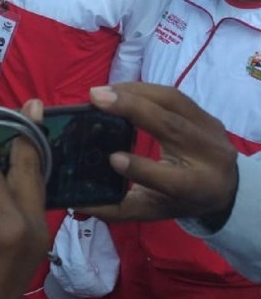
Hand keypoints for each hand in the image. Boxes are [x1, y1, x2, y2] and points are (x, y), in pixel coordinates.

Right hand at [84, 83, 237, 225]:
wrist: (225, 186)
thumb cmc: (178, 199)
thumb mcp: (149, 210)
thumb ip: (114, 208)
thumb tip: (75, 202)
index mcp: (196, 189)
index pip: (171, 179)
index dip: (141, 168)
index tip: (111, 158)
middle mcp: (209, 157)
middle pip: (173, 127)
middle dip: (132, 108)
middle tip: (95, 97)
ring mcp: (211, 131)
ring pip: (174, 102)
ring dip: (134, 92)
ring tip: (102, 91)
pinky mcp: (206, 114)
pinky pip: (175, 95)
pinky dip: (144, 89)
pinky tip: (120, 89)